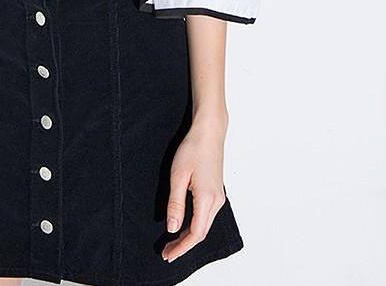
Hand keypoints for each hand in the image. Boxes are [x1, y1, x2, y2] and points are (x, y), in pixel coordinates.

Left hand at [162, 118, 227, 262]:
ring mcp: (219, 197)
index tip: (168, 254)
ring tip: (173, 242)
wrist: (209, 132)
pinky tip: (185, 225)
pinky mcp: (216, 192)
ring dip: (190, 236)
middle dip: (184, 245)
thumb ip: (176, 203)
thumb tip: (173, 228)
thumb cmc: (193, 149)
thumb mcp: (178, 175)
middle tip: (167, 252)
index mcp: (207, 199)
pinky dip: (195, 225)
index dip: (181, 247)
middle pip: (202, 233)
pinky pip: (206, 216)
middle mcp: (217, 201)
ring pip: (205, 225)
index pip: (195, 233)